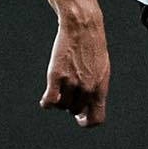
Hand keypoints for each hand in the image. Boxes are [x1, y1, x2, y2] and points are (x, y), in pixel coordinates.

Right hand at [40, 13, 109, 127]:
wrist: (84, 27)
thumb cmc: (92, 47)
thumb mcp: (102, 70)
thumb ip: (96, 88)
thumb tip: (87, 108)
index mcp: (100, 88)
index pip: (96, 119)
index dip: (86, 121)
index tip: (80, 116)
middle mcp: (87, 88)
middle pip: (74, 111)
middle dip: (70, 104)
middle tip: (67, 92)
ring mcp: (72, 82)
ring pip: (61, 105)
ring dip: (59, 100)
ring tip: (60, 87)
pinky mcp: (57, 75)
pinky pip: (49, 101)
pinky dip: (46, 103)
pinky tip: (45, 98)